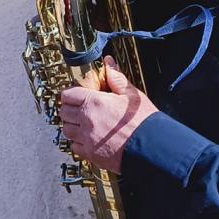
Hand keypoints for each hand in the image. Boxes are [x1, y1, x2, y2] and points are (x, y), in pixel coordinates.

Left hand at [57, 56, 157, 172]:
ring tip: (84, 123)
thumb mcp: (132, 95)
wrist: (153, 149)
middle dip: (70, 108)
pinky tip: (89, 138)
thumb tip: (108, 63)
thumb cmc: (144, 122)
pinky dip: (78, 142)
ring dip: (72, 125)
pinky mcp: (91, 154)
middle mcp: (87, 120)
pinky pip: (75, 146)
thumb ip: (116, 78)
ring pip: (67, 130)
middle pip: (64, 112)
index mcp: (94, 103)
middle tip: (80, 108)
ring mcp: (87, 139)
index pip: (68, 95)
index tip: (77, 94)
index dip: (71, 93)